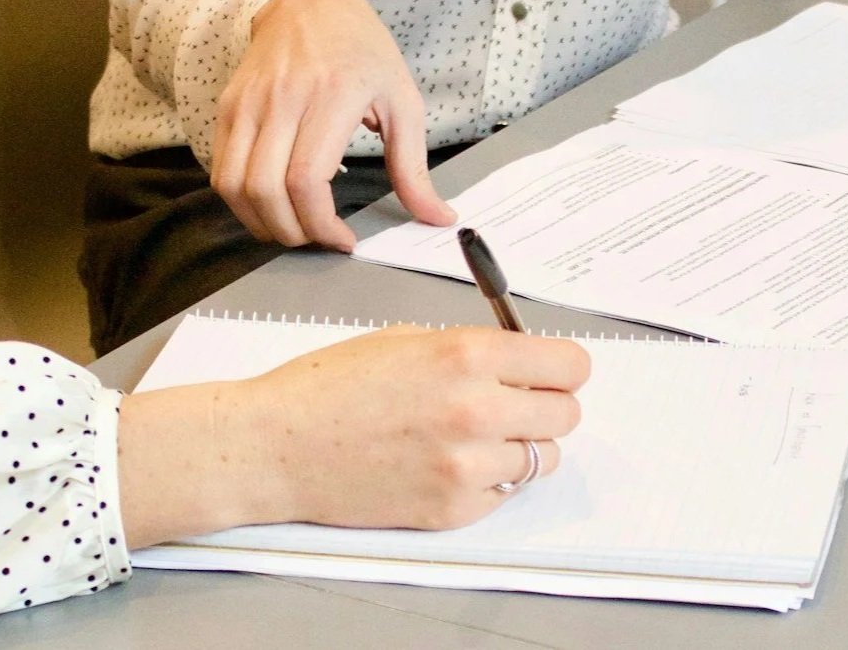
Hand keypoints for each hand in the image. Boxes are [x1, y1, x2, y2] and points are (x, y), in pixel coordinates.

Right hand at [118, 327, 589, 546]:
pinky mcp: (454, 509)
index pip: (570, 366)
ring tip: (471, 436)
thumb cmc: (328, 386)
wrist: (278, 444)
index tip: (550, 371)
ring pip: (542, 459)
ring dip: (517, 446)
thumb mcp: (404, 338)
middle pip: (566, 414)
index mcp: (467, 355)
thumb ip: (469, 349)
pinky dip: (486, 480)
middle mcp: (478, 410)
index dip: (561, 367)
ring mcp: (468, 466)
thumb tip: (520, 361)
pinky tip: (443, 462)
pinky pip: (504, 493)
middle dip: (543, 405)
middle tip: (511, 402)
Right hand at [212, 0, 457, 250]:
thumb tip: (438, 217)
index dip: (320, 224)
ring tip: (292, 228)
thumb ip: (414, 167)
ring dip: (260, 222)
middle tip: (317, 239)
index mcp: (332, 95)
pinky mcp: (228, 106)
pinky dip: (241, 201)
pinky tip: (270, 205)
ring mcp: (248, 102)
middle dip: (291, 232)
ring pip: (234, 186)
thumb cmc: (361, 51)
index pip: (306, 179)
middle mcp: (283, 98)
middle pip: (266, 190)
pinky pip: (221, 170)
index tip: (343, 239)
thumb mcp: (402, 101)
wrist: (309, 4)